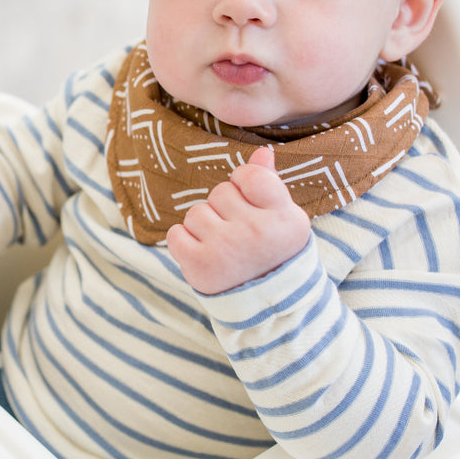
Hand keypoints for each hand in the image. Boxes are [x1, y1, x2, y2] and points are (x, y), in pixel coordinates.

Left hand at [165, 147, 310, 294]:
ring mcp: (226, 249)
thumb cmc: (273, 252)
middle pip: (220, 192)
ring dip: (204, 226)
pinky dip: (184, 242)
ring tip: (223, 246)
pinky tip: (204, 254)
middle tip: (239, 233)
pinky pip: (175, 234)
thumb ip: (270, 183)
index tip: (252, 203)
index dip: (245, 184)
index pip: (250, 174)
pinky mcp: (200, 266)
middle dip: (224, 208)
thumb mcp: (283, 219)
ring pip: (196, 212)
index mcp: (284, 218)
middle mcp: (257, 232)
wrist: (265, 306)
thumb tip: (262, 152)